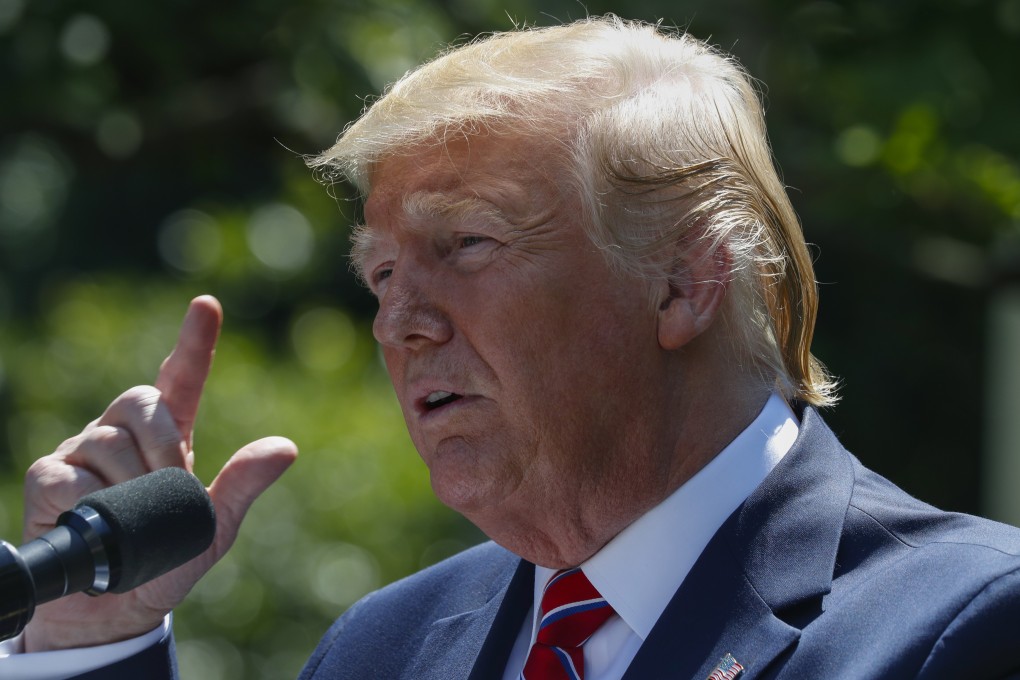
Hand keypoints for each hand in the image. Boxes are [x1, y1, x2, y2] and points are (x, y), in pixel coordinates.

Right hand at [20, 295, 297, 650]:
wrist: (113, 609)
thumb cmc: (165, 560)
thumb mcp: (214, 525)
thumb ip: (244, 485)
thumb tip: (287, 448)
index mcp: (168, 438)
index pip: (179, 379)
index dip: (194, 342)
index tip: (207, 306)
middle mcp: (121, 434)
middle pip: (140, 402)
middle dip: (163, 444)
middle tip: (170, 486)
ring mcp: (82, 452)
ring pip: (108, 439)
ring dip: (130, 481)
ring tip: (132, 516)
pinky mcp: (48, 477)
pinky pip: (72, 475)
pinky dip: (93, 503)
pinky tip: (98, 521)